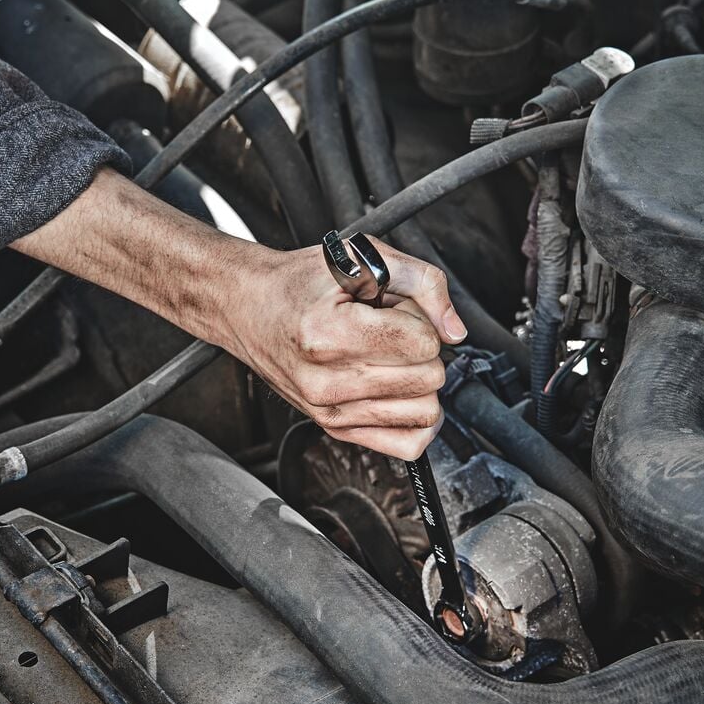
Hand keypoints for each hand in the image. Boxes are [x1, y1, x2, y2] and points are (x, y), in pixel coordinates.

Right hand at [218, 238, 465, 458]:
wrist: (248, 308)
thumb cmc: (299, 283)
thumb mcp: (362, 258)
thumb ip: (422, 282)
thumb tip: (455, 330)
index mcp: (330, 335)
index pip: (423, 343)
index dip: (420, 320)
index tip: (396, 312)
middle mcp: (327, 381)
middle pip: (428, 378)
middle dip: (422, 350)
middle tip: (392, 333)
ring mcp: (330, 411)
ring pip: (425, 411)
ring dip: (418, 382)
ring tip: (388, 359)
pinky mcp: (335, 429)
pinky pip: (406, 445)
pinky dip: (417, 420)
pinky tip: (404, 394)